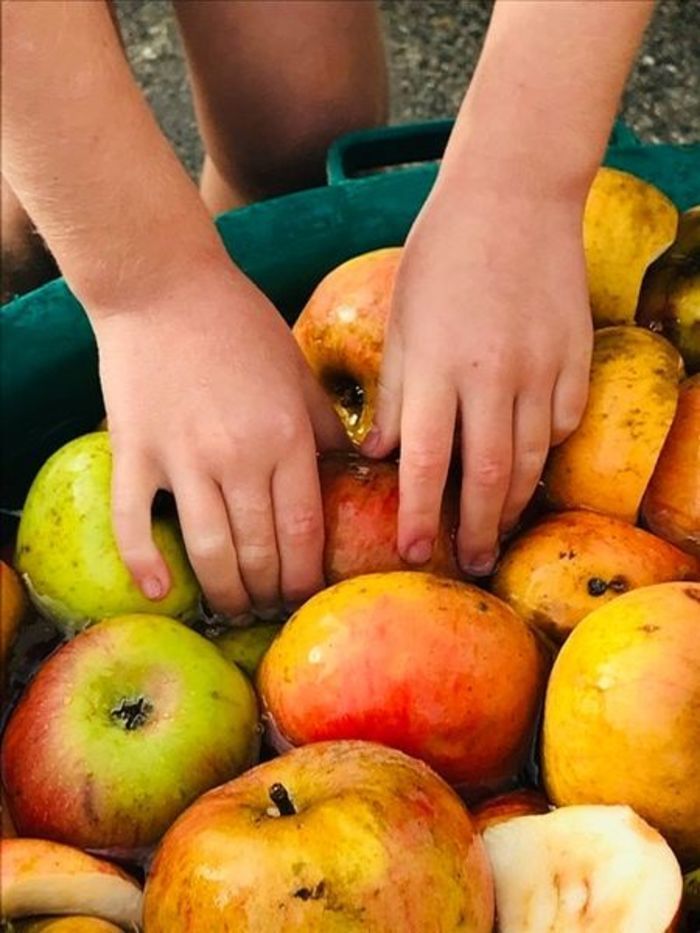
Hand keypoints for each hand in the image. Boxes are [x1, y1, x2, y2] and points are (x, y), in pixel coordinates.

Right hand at [94, 261, 347, 616]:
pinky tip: (161, 592)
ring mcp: (183, 457)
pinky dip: (144, 563)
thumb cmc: (239, 325)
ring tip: (232, 610)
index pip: (304, 532)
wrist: (163, 284)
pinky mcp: (135, 452)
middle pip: (260, 553)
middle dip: (269, 594)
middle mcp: (239, 456)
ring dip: (224, 593)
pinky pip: (134, 521)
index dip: (307, 577)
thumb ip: (325, 427)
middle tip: (271, 609)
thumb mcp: (298, 371)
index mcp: (287, 436)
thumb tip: (356, 470)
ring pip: (208, 551)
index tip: (307, 596)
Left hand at [362, 180, 592, 574]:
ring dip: (516, 502)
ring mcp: (541, 365)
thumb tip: (382, 455)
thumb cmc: (443, 255)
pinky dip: (546, 450)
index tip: (415, 553)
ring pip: (533, 458)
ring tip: (501, 527)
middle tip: (472, 562)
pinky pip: (564, 422)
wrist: (513, 195)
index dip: (419, 515)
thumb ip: (395, 394)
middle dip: (479, 530)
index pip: (426, 462)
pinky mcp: (576, 356)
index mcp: (436, 365)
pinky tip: (530, 462)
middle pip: (489, 476)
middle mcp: (491, 374)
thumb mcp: (402, 320)